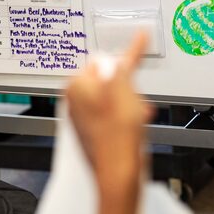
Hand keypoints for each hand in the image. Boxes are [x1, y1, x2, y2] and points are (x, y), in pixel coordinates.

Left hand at [67, 31, 151, 192]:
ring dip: (131, 102)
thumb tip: (117, 55)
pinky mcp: (93, 129)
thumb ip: (119, 66)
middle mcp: (75, 100)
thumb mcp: (123, 88)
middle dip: (129, 88)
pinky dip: (126, 115)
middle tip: (136, 101)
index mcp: (76, 86)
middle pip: (112, 79)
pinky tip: (134, 125)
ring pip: (116, 96)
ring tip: (137, 116)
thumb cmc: (118, 135)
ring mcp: (83, 116)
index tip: (139, 41)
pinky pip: (114, 112)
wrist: (119, 171)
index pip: (106, 60)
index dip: (126, 63)